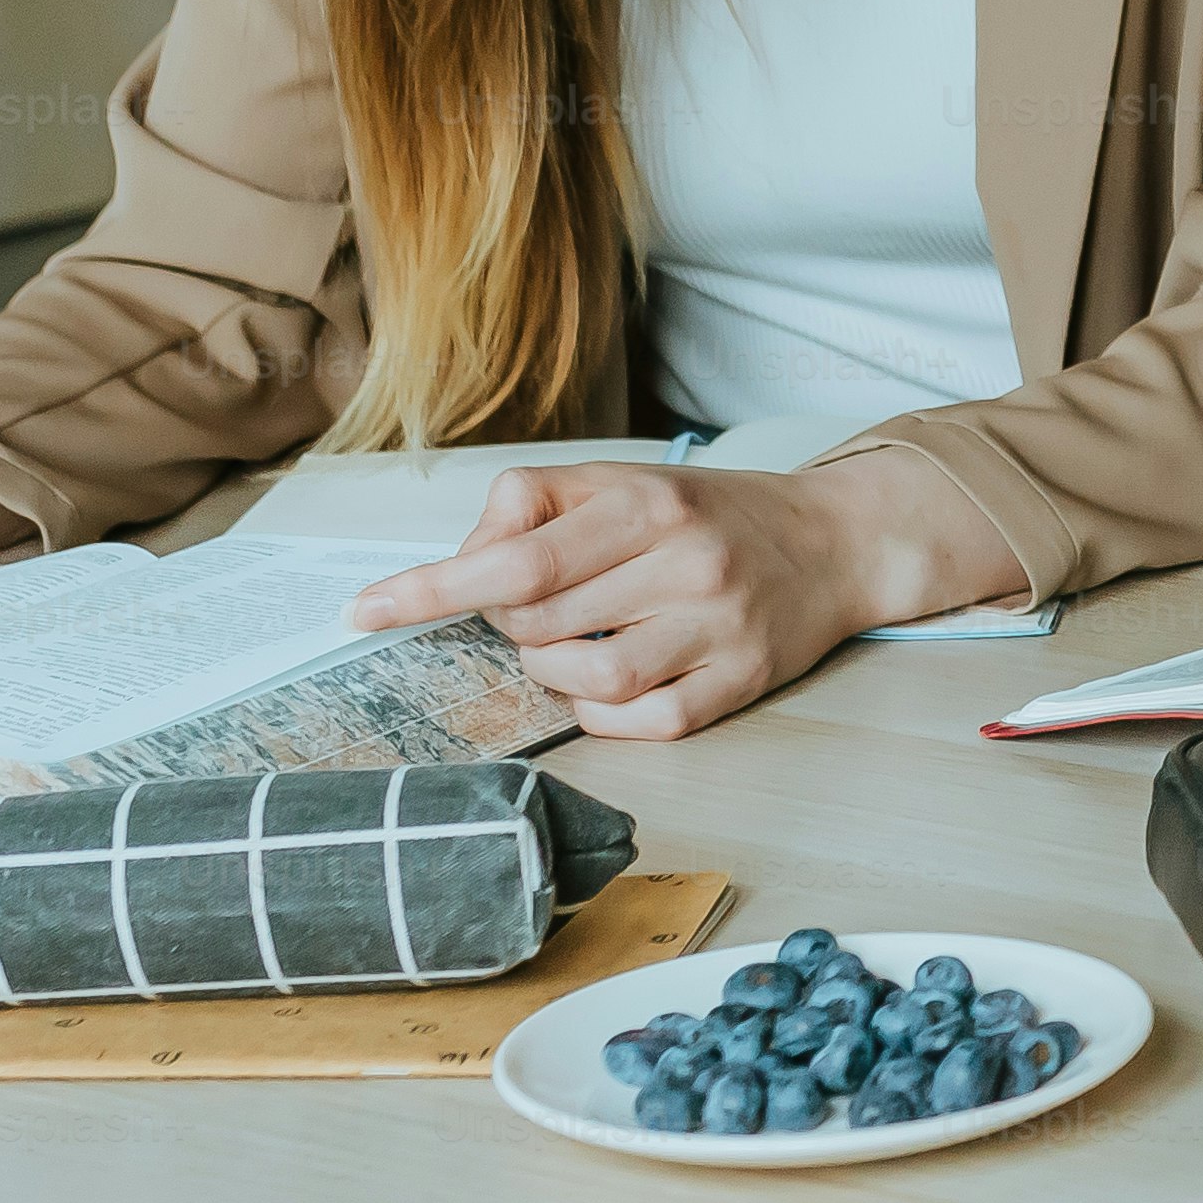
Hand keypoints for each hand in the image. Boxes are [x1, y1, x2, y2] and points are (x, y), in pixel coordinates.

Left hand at [340, 450, 1019, 735]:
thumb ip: (533, 504)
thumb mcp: (626, 479)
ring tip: (568, 647)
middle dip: (511, 625)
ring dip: (552, 673)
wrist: (837, 542)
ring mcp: (720, 630)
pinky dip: (602, 712)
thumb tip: (461, 562)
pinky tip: (608, 684)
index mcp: (651, 504)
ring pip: (589, 679)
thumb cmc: (711, 515)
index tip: (366, 612)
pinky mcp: (741, 684)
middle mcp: (689, 565)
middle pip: (542, 622)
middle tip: (534, 610)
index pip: (518, 556)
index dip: (433, 589)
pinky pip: (643, 722)